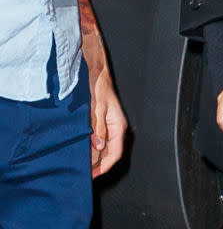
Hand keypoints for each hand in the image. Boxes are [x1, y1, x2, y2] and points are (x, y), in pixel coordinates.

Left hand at [82, 36, 127, 177]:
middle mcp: (116, 127)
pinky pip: (99, 141)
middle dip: (97, 166)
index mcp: (118, 125)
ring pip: (104, 149)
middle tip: (81, 174)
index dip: (103, 168)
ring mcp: (109, 125)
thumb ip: (98, 129)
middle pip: (109, 154)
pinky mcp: (102, 122)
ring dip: (93, 158)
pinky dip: (91, 149)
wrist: (95, 71)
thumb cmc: (98, 86)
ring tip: (79, 164)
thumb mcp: (96, 108)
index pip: (114, 154)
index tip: (90, 176)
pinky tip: (81, 151)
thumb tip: (98, 148)